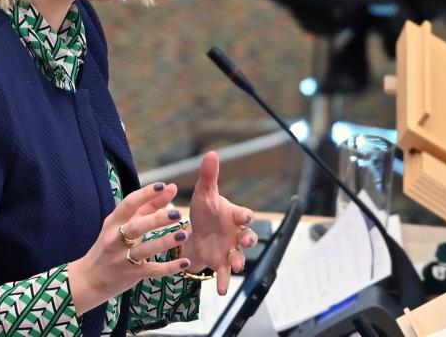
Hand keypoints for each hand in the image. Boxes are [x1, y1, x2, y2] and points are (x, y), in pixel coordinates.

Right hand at [67, 182, 191, 313]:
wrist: (91, 278)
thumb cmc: (110, 245)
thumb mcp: (122, 224)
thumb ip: (146, 207)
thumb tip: (169, 188)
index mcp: (113, 222)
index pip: (128, 204)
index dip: (145, 194)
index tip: (163, 186)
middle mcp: (115, 239)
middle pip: (136, 227)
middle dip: (156, 219)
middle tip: (176, 213)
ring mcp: (122, 258)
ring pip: (144, 249)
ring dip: (164, 242)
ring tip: (183, 235)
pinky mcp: (131, 274)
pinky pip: (152, 270)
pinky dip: (169, 268)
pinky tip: (185, 262)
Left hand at [182, 151, 257, 295]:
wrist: (197, 231)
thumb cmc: (205, 210)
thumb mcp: (204, 193)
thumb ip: (209, 176)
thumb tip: (211, 153)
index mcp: (234, 216)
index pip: (244, 215)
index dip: (245, 216)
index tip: (244, 217)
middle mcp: (236, 234)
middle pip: (248, 238)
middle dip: (248, 241)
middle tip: (245, 242)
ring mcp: (230, 250)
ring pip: (239, 257)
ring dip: (238, 262)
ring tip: (234, 267)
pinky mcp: (220, 263)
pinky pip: (224, 274)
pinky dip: (223, 283)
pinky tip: (220, 291)